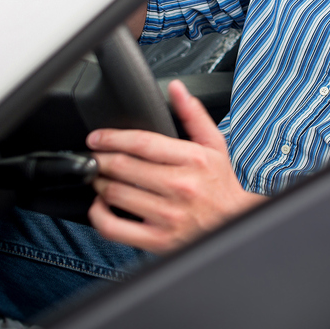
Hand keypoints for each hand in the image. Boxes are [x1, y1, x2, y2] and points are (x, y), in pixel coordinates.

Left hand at [87, 80, 263, 253]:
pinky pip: (114, 227)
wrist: (235, 223)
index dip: (112, 138)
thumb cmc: (222, 185)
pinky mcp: (157, 240)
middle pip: (123, 167)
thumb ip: (193, 114)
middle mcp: (180, 186)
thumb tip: (176, 88)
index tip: (97, 138)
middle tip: (94, 157)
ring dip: (98, 183)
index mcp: (193, 160)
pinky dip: (98, 214)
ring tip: (99, 177)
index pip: (142, 143)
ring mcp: (167, 215)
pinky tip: (101, 205)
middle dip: (100, 160)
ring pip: (115, 194)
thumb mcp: (215, 145)